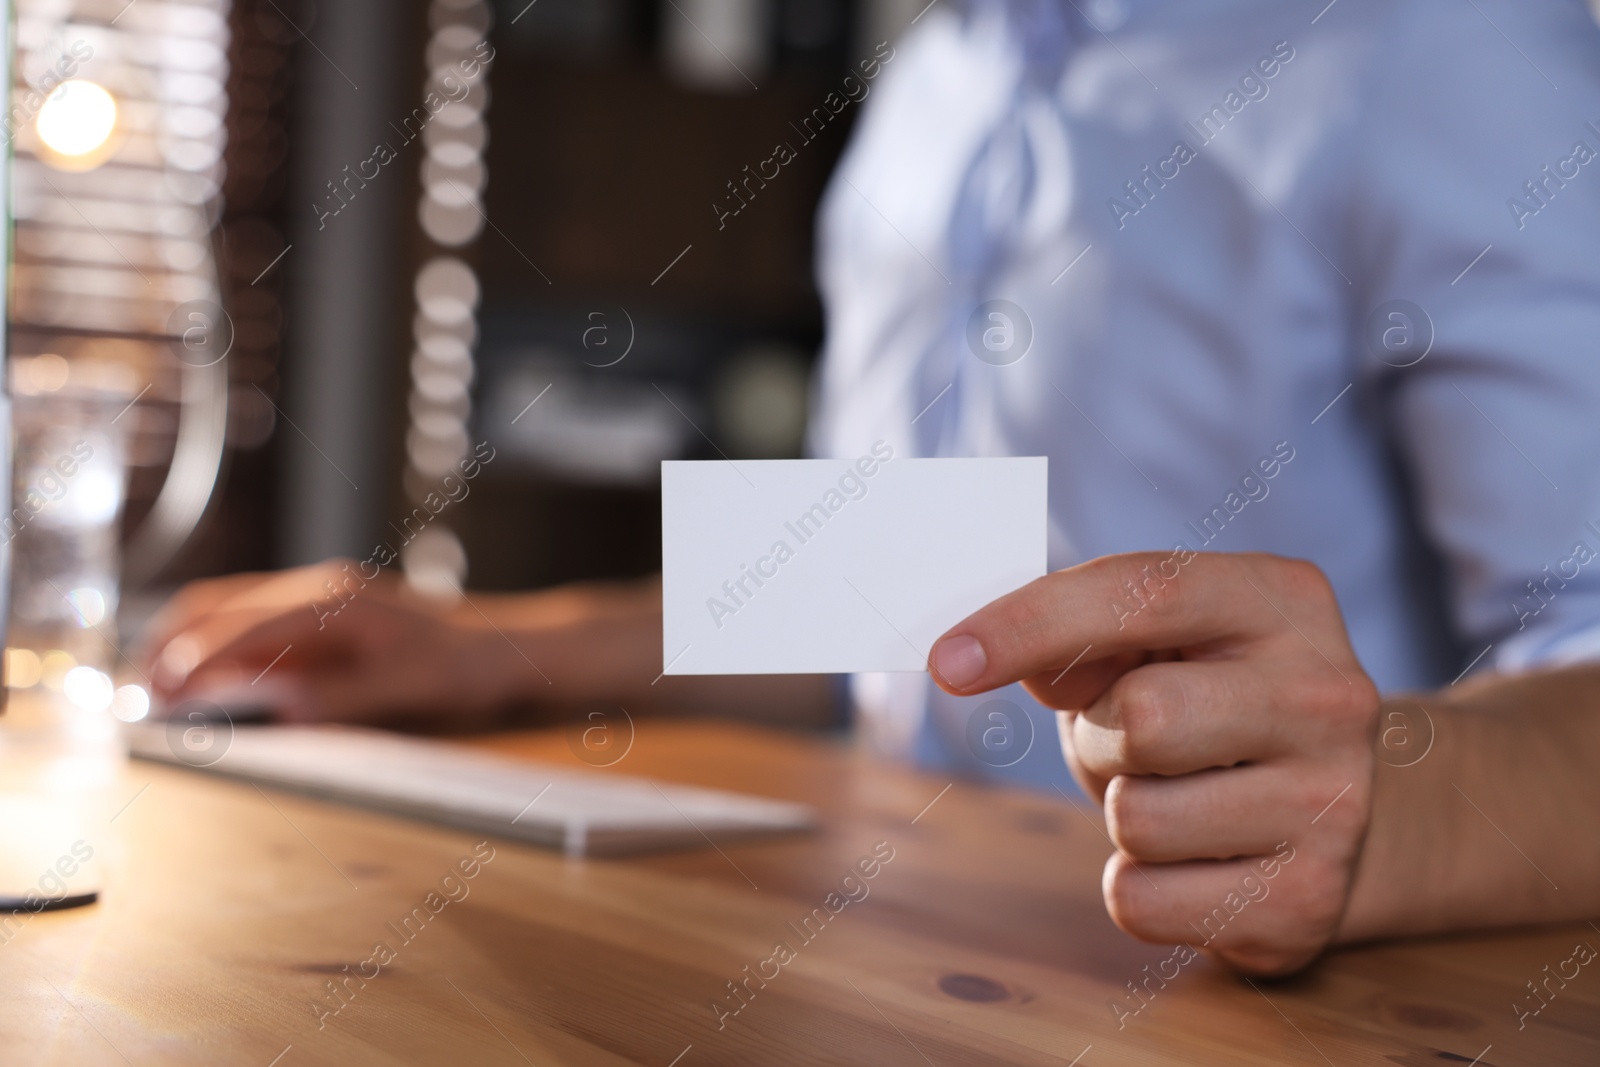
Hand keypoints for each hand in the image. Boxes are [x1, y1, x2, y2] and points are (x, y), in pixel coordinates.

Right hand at [137, 561, 513, 725]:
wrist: (506, 649)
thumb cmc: (466, 670)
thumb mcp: (412, 691)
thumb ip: (345, 700)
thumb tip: (281, 711)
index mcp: (336, 605)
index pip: (242, 629)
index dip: (195, 666)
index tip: (161, 701)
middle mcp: (320, 590)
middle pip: (216, 607)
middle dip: (169, 650)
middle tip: (138, 702)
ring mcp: (320, 597)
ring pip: (226, 607)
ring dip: (184, 644)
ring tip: (155, 693)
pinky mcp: (323, 612)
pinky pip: (250, 618)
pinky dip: (213, 643)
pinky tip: (203, 681)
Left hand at [928, 551, 1380, 974]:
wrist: (1330, 803)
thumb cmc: (1205, 703)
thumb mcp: (1152, 646)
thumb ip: (1075, 637)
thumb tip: (977, 657)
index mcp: (1281, 600)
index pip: (1142, 593)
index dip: (1030, 623)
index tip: (947, 662)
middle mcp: (1326, 695)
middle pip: (1142, 718)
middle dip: (1101, 736)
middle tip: (1132, 743)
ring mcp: (1332, 804)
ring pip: (1135, 819)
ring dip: (1120, 811)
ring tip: (1175, 796)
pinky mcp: (1306, 901)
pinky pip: (1141, 902)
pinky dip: (1136, 885)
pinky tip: (1192, 860)